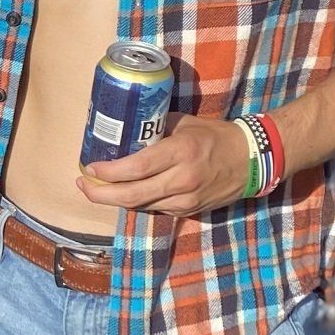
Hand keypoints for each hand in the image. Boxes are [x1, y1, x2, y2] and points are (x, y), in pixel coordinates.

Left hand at [79, 115, 252, 217]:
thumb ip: (155, 128)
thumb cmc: (216, 136)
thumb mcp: (185, 123)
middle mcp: (182, 180)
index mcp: (180, 152)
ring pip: (140, 205)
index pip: (136, 168)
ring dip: (114, 199)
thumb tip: (124, 130)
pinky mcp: (189, 211)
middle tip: (82, 186)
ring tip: (96, 188)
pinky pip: (154, 208)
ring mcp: (186, 199)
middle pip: (131, 195)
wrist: (252, 160)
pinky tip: (123, 193)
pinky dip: (136, 201)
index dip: (108, 173)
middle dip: (100, 194)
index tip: (89, 169)